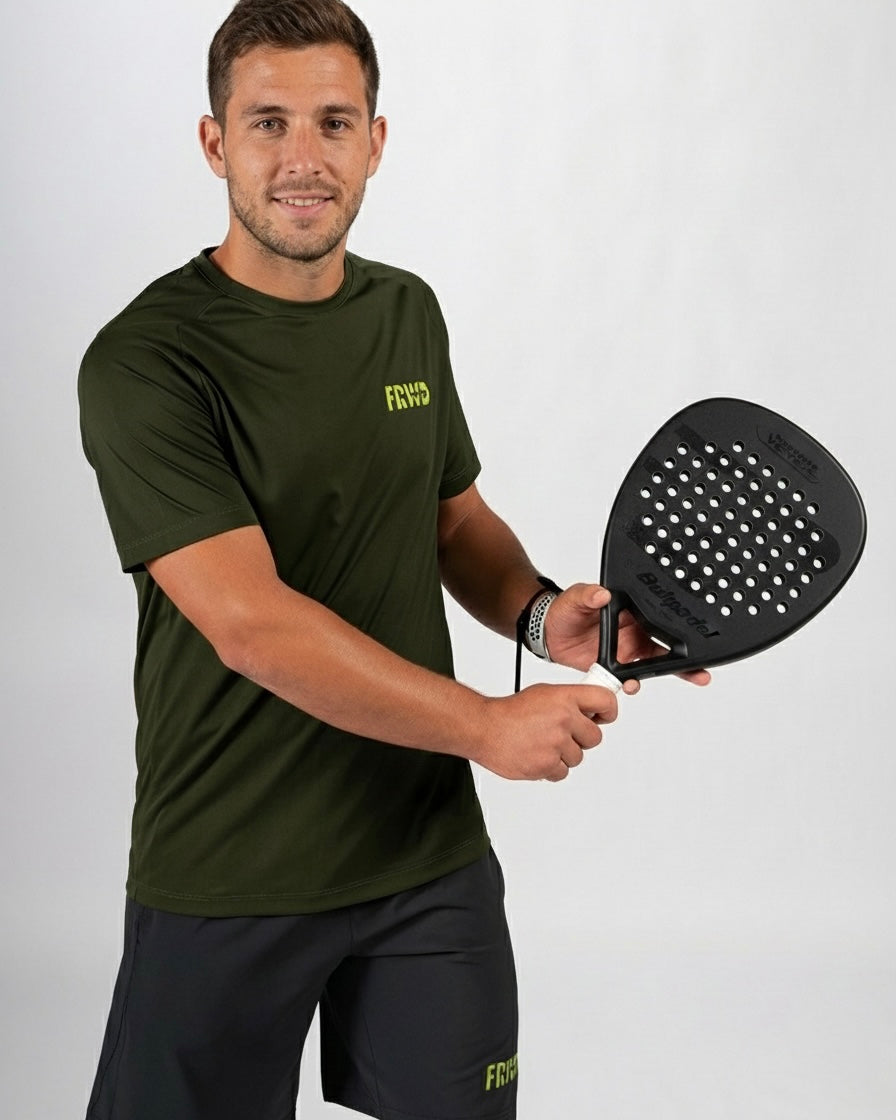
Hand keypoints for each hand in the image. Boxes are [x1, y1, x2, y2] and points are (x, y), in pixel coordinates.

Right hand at [473, 683, 617, 781]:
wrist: (484, 728)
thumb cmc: (510, 712)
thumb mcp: (544, 694)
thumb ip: (570, 702)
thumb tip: (591, 712)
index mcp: (564, 698)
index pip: (605, 701)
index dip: (608, 711)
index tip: (603, 716)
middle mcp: (563, 719)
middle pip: (595, 737)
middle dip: (580, 738)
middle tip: (562, 734)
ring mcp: (556, 743)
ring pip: (578, 757)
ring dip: (563, 755)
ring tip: (542, 744)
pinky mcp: (547, 765)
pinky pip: (563, 772)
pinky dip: (551, 768)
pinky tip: (537, 755)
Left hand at [544, 583, 711, 691]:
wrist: (548, 632)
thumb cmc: (564, 609)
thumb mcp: (575, 598)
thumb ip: (587, 595)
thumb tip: (601, 593)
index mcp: (630, 610)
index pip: (660, 617)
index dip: (678, 628)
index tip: (694, 637)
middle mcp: (634, 631)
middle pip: (667, 645)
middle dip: (687, 658)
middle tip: (702, 670)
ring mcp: (627, 650)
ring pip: (655, 664)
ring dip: (671, 673)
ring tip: (687, 679)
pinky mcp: (615, 666)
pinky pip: (632, 678)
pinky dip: (636, 684)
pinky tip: (634, 686)